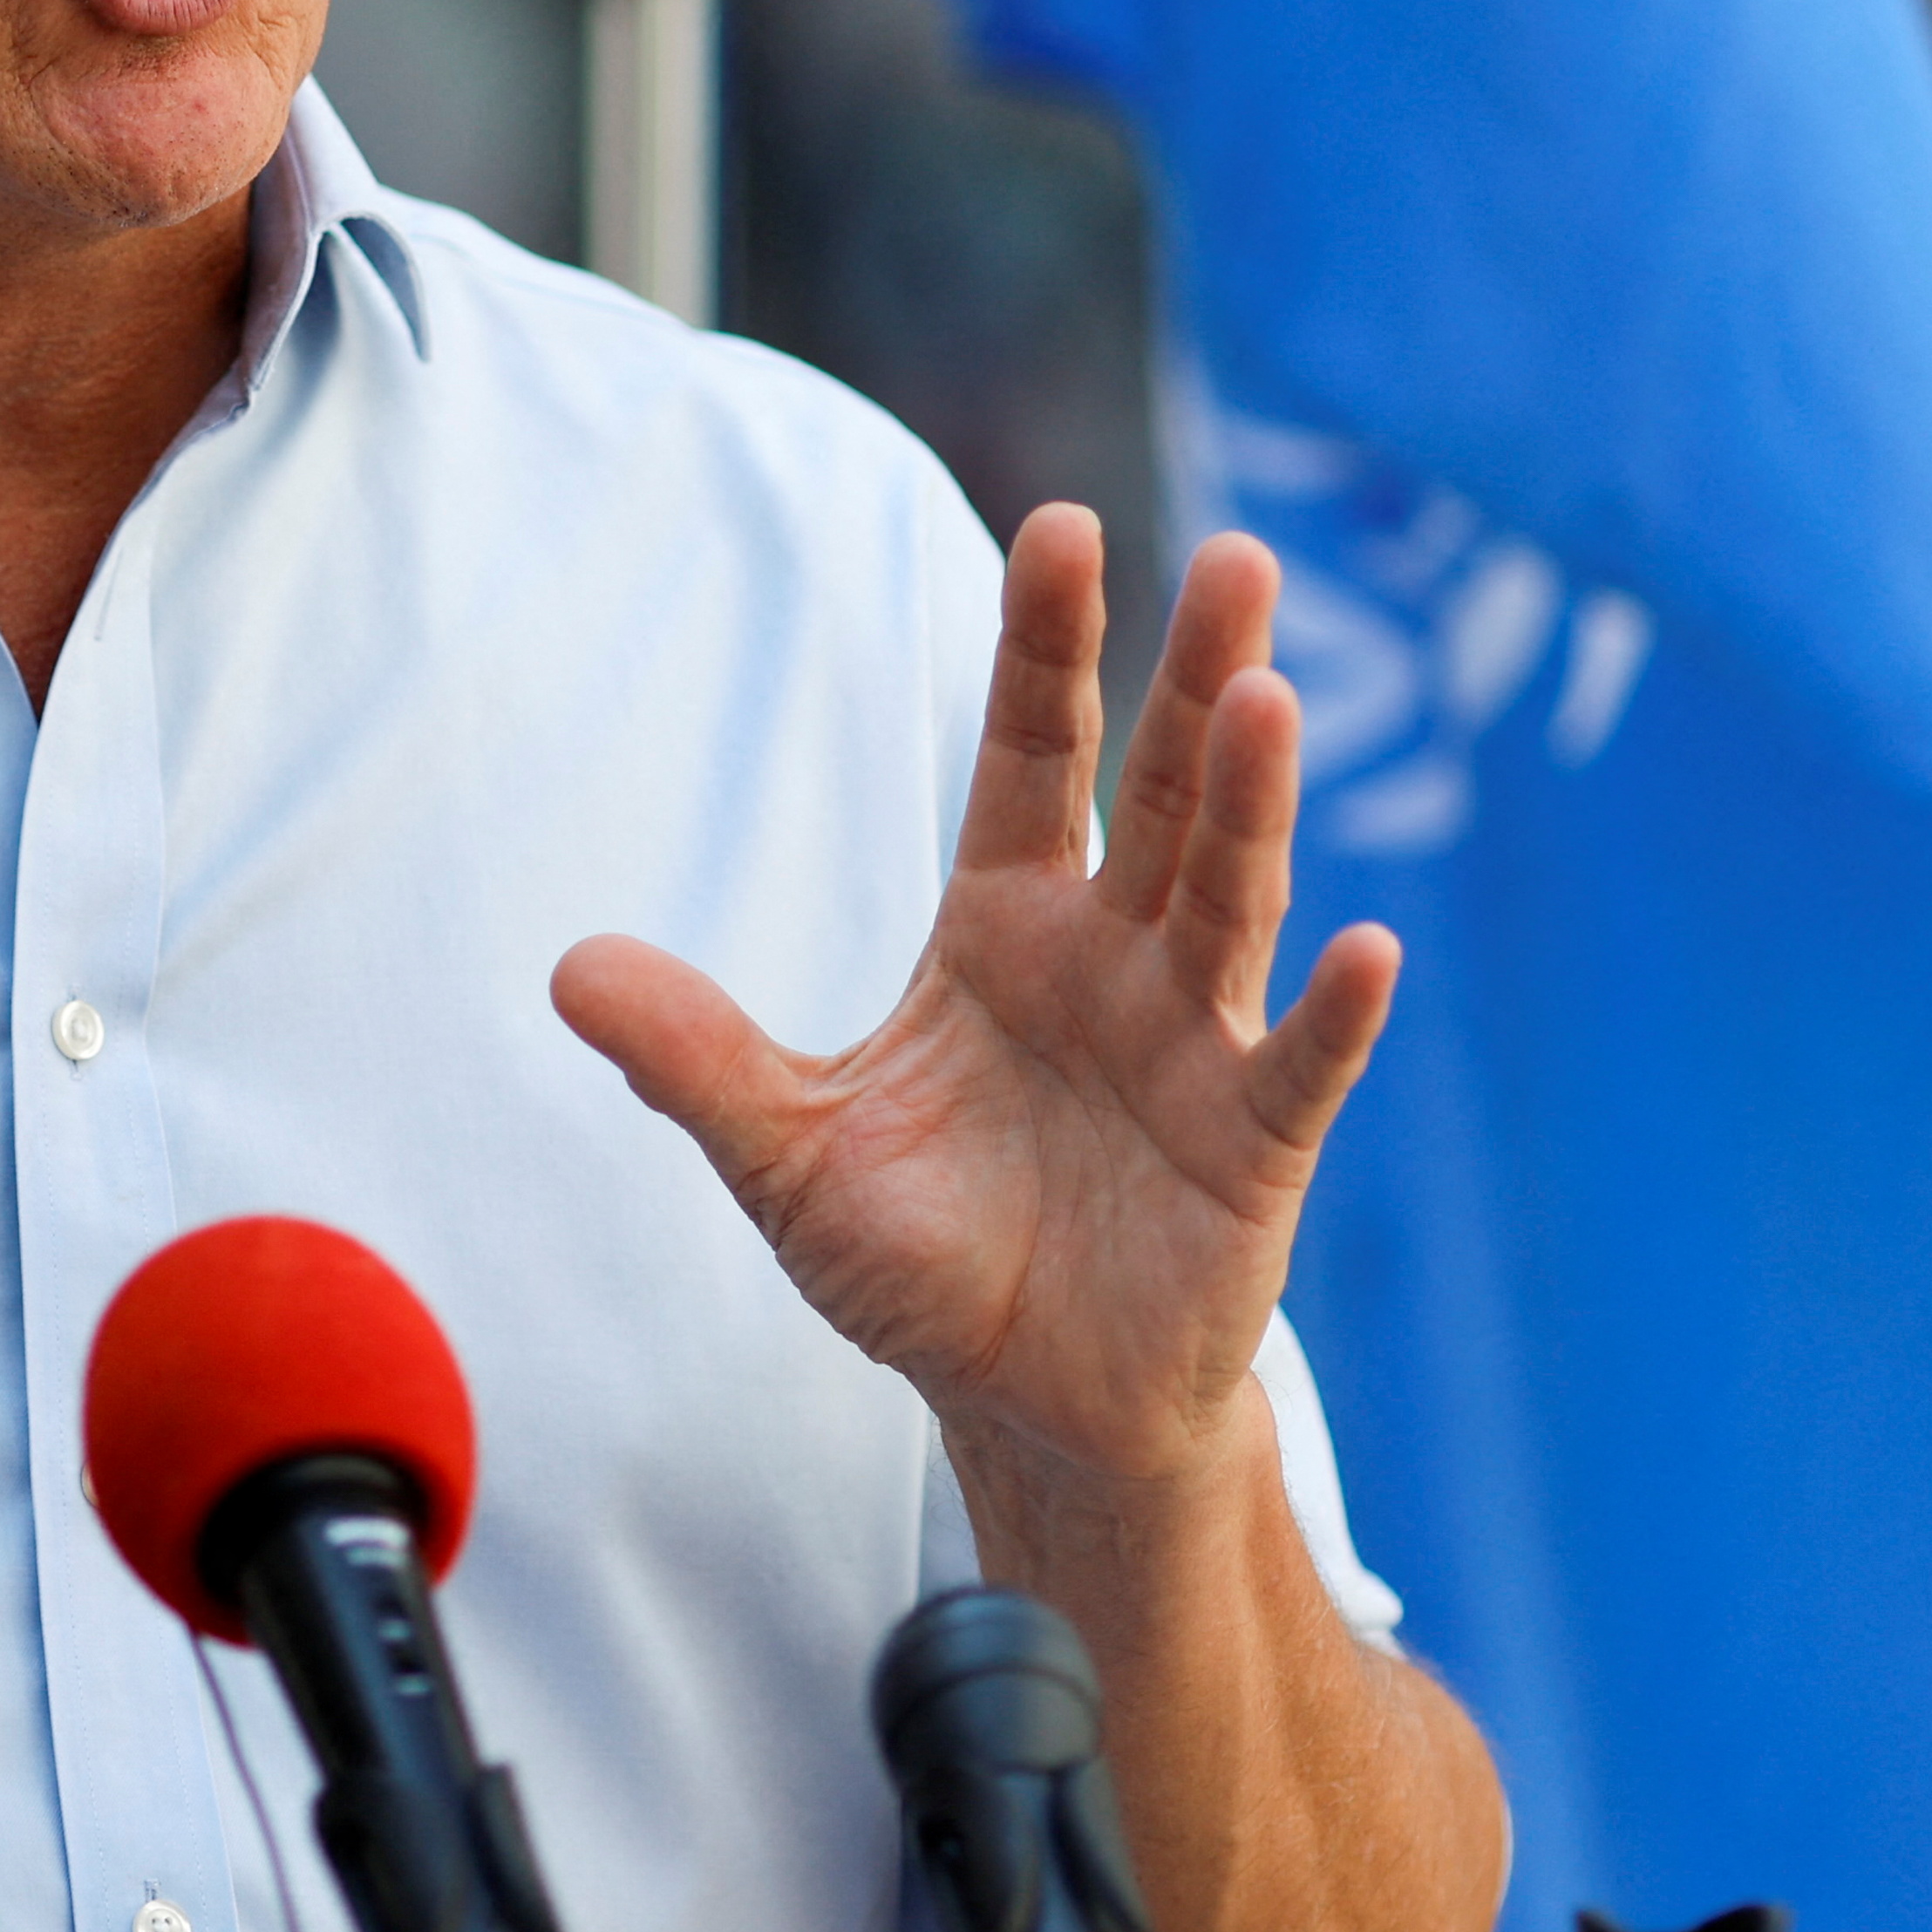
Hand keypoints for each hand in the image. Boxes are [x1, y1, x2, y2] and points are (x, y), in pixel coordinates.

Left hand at [552, 516, 1392, 1515]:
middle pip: (1159, 792)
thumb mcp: (787, 1158)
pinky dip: (1330, 1012)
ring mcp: (1194, 1045)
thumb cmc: (925, 1260)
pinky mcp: (1252, 1152)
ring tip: (1269, 699)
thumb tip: (567, 969)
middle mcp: (1113, 958)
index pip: (1028, 756)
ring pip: (1229, 901)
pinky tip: (1364, 948)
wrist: (1026, 1403)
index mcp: (1004, 928)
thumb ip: (697, 1060)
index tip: (1061, 528)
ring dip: (1252, 805)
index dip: (1043, 649)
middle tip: (1236, 557)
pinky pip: (1296, 1070)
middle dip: (1190, 678)